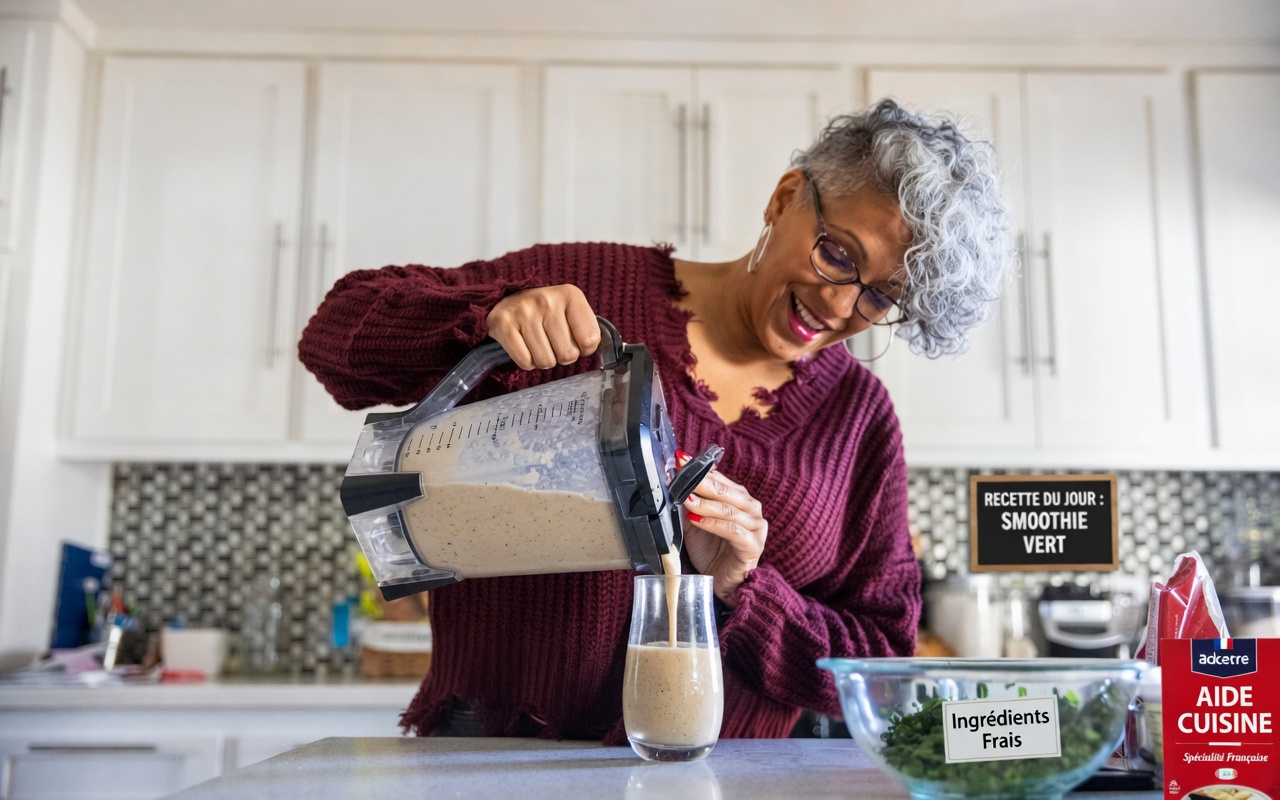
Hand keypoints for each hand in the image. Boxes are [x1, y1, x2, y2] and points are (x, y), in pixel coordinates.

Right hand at [486, 285, 601, 369]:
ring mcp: (523, 311)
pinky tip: (525, 346)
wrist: (507, 301)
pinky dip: (527, 361)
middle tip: (553, 343)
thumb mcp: (571, 310)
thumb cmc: (546, 312)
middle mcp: (546, 300)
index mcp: (570, 295)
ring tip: (538, 343)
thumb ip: (589, 330)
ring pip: (545, 361)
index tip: (575, 340)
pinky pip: (525, 361)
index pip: (590, 340)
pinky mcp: (503, 324)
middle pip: (567, 355)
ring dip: (544, 359)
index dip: (584, 348)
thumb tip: (599, 352)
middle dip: (562, 355)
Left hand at [677, 452, 767, 606]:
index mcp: (739, 498)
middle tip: (681, 473)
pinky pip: (733, 530)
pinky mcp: (753, 545)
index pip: (719, 478)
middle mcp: (751, 508)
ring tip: (686, 498)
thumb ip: (690, 502)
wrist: (722, 581)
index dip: (699, 468)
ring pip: (728, 509)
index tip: (680, 459)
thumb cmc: (711, 551)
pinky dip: (713, 524)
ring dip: (705, 503)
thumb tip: (673, 480)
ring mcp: (755, 526)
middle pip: (725, 491)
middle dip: (700, 481)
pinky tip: (696, 519)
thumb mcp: (695, 521)